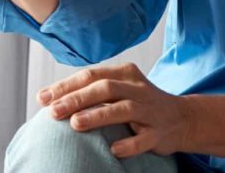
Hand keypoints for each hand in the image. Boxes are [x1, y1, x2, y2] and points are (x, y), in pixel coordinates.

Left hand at [38, 62, 190, 158]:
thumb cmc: (140, 104)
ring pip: (123, 109)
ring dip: (98, 115)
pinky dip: (129, 144)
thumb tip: (46, 97)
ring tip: (75, 124)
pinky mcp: (160, 132)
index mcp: (125, 74)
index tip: (43, 98)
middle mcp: (138, 88)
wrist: (182, 118)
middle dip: (77, 98)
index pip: (91, 75)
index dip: (66, 86)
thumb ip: (89, 91)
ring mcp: (150, 110)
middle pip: (105, 88)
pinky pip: (144, 139)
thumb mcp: (119, 89)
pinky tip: (113, 150)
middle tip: (53, 111)